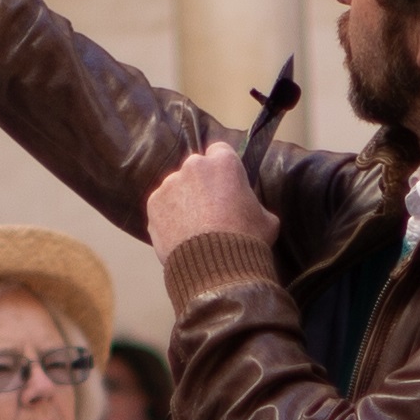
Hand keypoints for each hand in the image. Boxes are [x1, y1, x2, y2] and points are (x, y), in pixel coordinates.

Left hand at [145, 147, 274, 257]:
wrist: (217, 268)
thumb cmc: (246, 240)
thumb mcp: (266, 219)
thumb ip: (253, 203)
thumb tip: (250, 208)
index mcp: (224, 162)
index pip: (220, 151)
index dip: (223, 169)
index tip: (225, 185)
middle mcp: (194, 166)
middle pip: (195, 169)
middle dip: (201, 185)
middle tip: (210, 212)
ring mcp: (170, 184)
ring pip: (177, 188)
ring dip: (183, 202)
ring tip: (194, 229)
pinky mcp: (153, 204)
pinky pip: (162, 207)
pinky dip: (168, 218)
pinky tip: (180, 236)